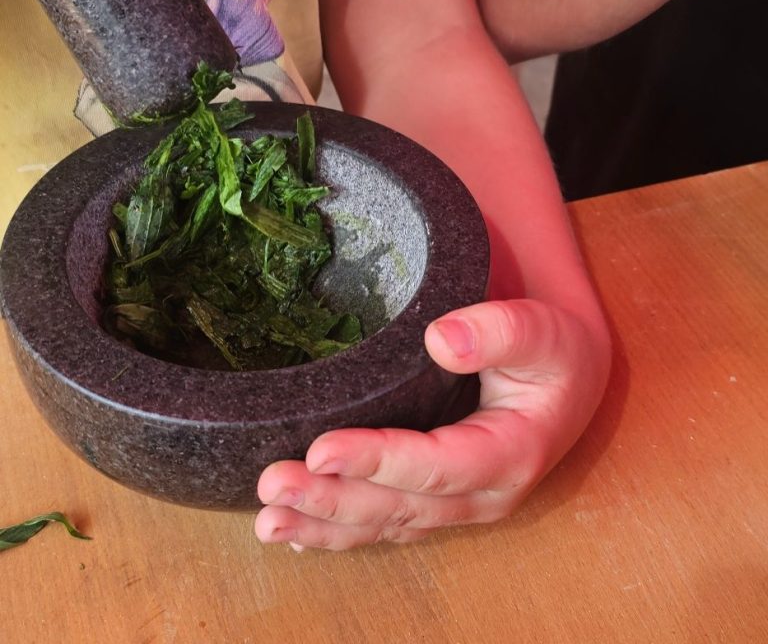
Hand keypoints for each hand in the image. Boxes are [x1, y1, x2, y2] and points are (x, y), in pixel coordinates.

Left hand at [254, 299, 610, 550]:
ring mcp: (457, 503)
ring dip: (325, 525)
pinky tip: (298, 535)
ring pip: (385, 523)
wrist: (565, 381)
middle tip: (273, 487)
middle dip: (332, 500)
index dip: (378, 462)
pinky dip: (340, 533)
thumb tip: (441, 340)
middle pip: (399, 506)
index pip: (437, 465)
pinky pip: (386, 523)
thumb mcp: (542, 332)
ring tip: (269, 521)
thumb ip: (501, 331)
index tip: (321, 452)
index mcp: (509, 454)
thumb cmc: (553, 354)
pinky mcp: (437, 500)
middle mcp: (481, 494)